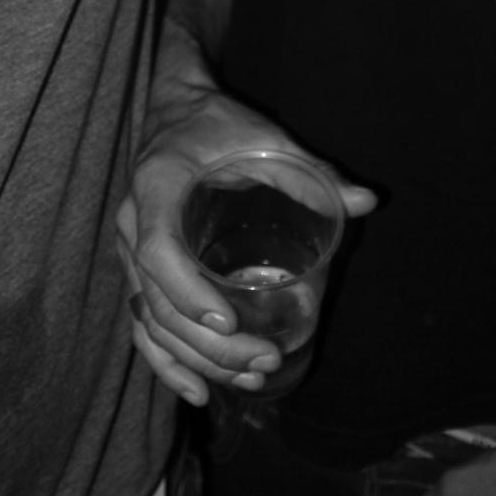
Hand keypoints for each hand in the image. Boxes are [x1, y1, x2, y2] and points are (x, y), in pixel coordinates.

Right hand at [117, 82, 375, 403]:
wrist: (175, 106)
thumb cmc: (218, 121)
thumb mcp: (264, 137)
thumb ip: (311, 170)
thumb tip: (367, 200)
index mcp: (157, 185)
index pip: (158, 249)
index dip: (188, 291)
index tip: (229, 319)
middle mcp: (132, 222)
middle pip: (158, 300)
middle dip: (209, 342)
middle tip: (265, 357)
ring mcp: (128, 250)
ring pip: (150, 321)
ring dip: (196, 358)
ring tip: (251, 374)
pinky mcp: (137, 268)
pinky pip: (143, 323)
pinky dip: (165, 361)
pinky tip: (197, 389)